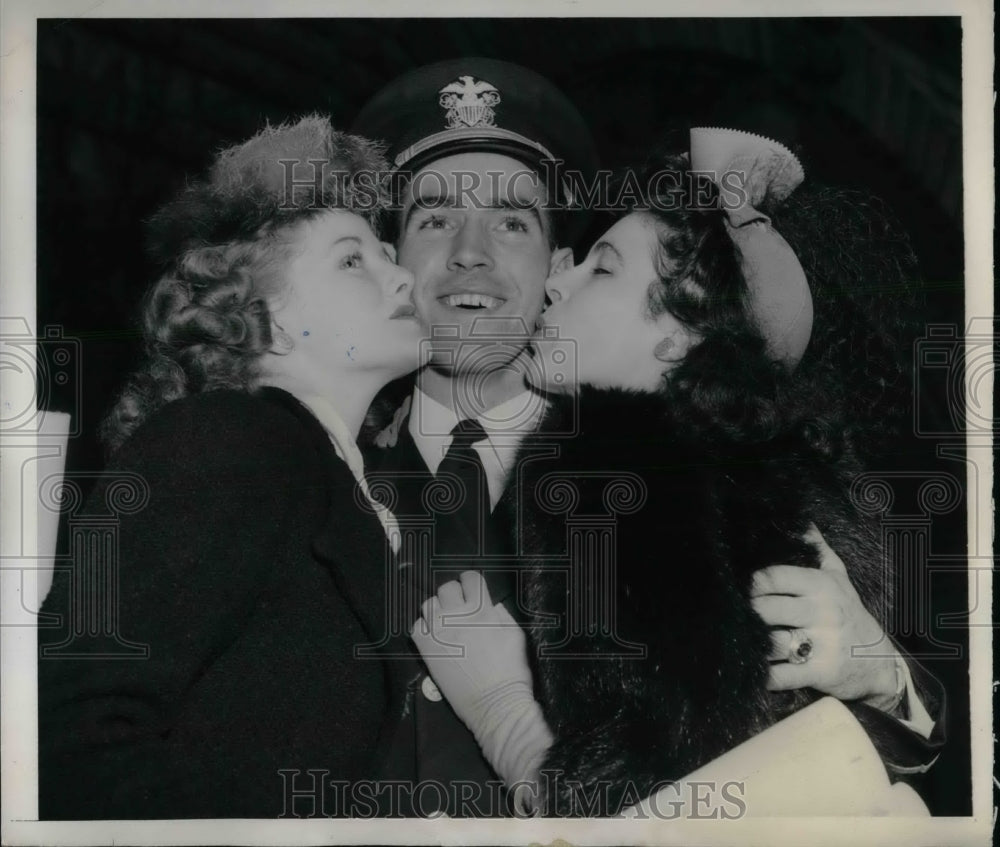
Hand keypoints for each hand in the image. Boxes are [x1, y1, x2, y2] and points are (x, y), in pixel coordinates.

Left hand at [410, 572, 552, 796]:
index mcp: (483, 610)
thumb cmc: (511, 672)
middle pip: (446, 588)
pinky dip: (424, 629)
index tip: (472, 591)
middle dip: (454, 594)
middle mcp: (458, 616)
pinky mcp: (427, 649)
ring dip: (438, 609)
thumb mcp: (516, 636)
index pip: (470, 578)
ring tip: (445, 622)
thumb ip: (502, 616)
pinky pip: (417, 626)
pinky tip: (435, 638)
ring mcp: (439, 632)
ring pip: (428, 604)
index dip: (471, 583)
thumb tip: (492, 605)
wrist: (495, 705)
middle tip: (459, 608)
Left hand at [751, 524, 899, 706]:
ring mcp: (823, 644)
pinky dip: (764, 676)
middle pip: (767, 609)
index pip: (775, 576)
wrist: (881, 662)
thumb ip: (817, 549)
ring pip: (772, 642)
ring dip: (752, 643)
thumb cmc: (849, 613)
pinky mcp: (820, 673)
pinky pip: (782, 675)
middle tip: (730, 615)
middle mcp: (822, 612)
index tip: (736, 586)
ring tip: (738, 640)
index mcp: (821, 586)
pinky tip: (754, 671)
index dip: (751, 582)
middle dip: (746, 613)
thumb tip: (800, 520)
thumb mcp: (838, 578)